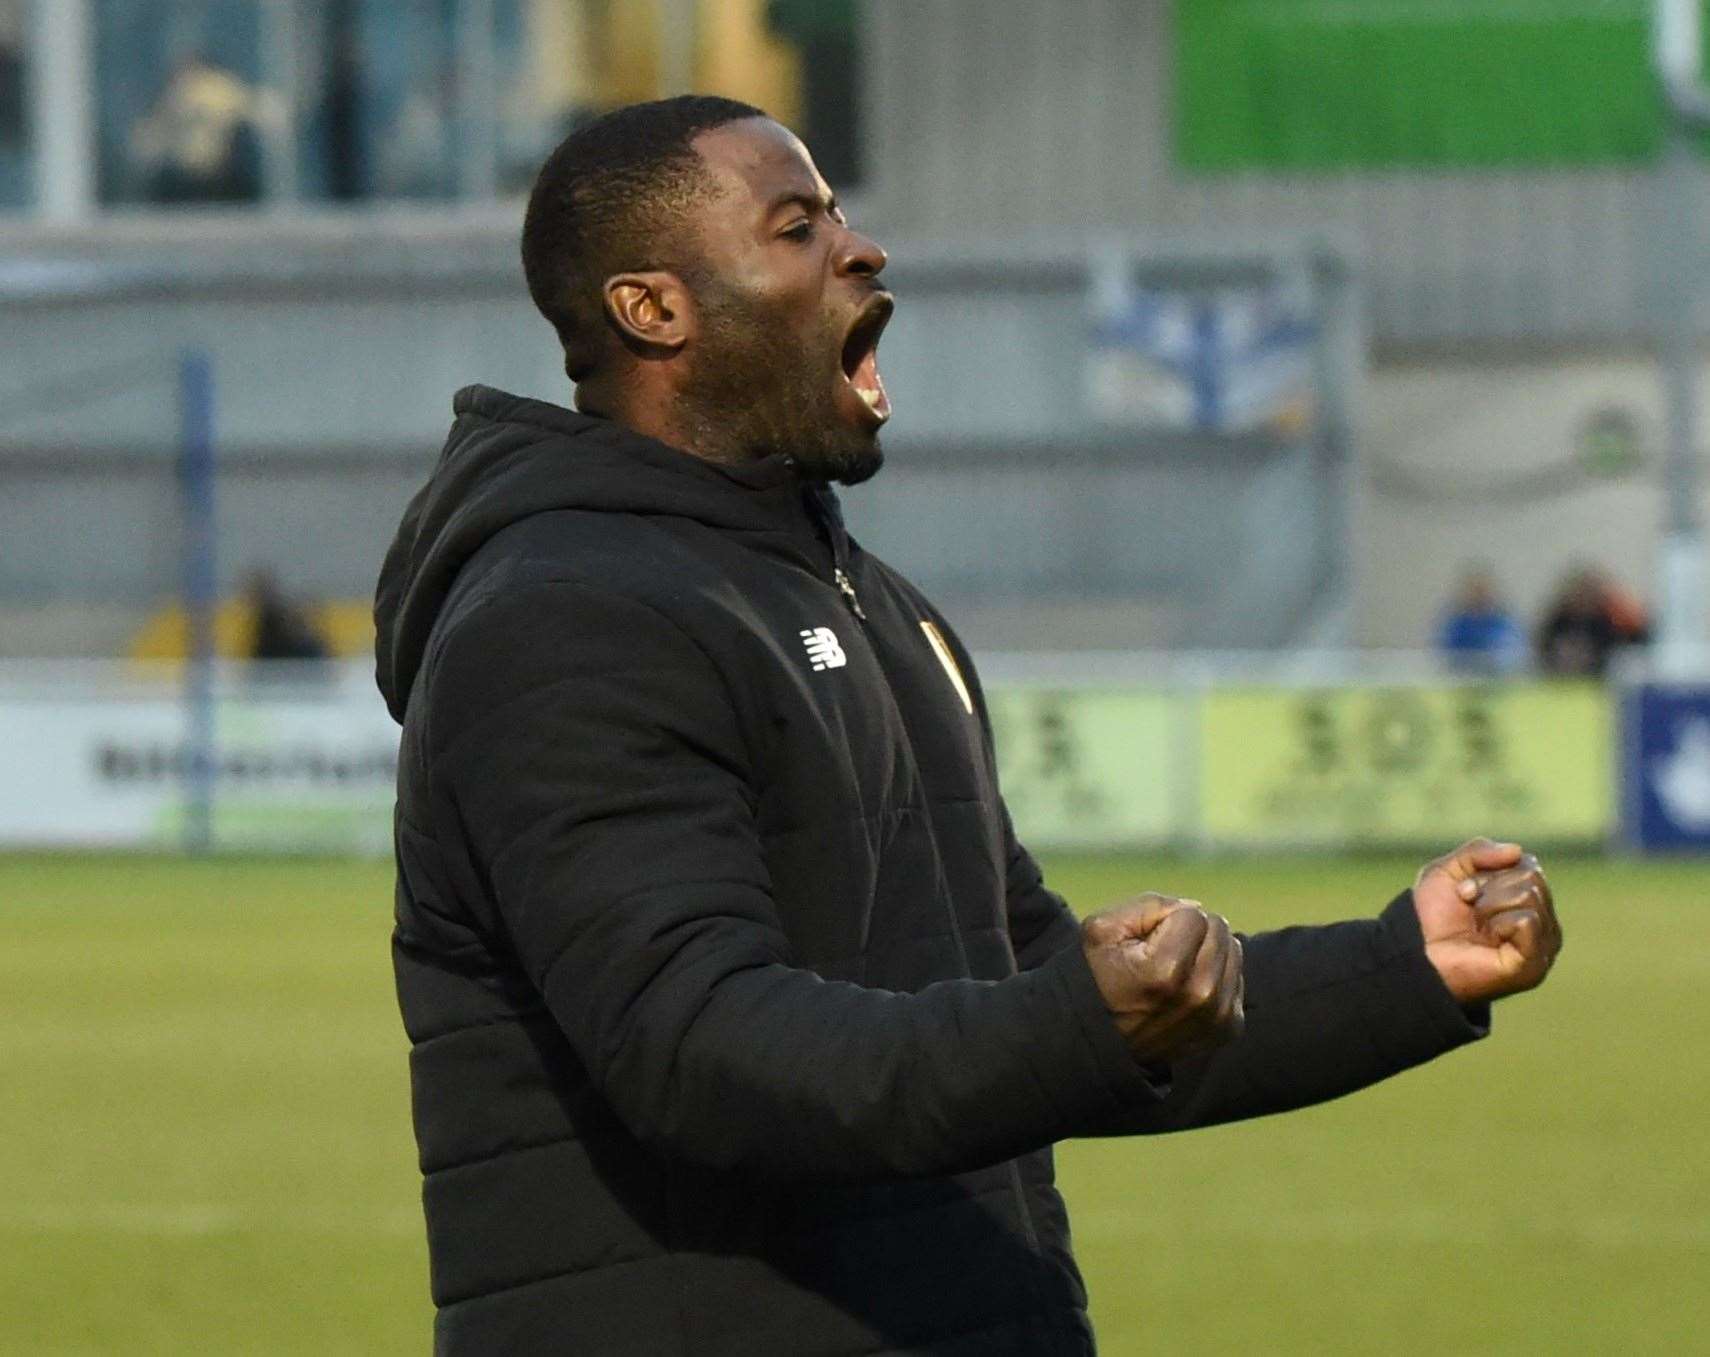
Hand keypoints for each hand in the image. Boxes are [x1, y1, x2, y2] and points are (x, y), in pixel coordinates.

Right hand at [1080, 894, 1244, 1063]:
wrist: (1104, 1041)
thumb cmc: (1101, 977)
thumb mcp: (1104, 929)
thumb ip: (1150, 905)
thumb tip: (1196, 908)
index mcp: (1166, 970)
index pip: (1193, 915)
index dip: (1167, 921)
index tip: (1148, 944)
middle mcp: (1199, 995)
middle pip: (1218, 929)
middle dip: (1192, 932)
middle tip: (1163, 955)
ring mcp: (1219, 1015)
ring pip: (1233, 949)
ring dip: (1207, 951)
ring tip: (1177, 971)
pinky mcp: (1230, 1028)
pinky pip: (1237, 977)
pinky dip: (1216, 976)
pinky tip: (1189, 990)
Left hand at [1413, 838, 1561, 1004]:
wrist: (1414, 952)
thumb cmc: (1431, 916)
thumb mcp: (1448, 870)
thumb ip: (1479, 851)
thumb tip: (1517, 851)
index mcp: (1528, 900)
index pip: (1527, 864)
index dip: (1489, 871)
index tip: (1462, 891)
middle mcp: (1542, 921)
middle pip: (1530, 877)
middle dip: (1488, 887)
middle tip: (1468, 908)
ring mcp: (1542, 945)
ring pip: (1529, 895)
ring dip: (1489, 905)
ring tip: (1476, 926)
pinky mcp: (1533, 964)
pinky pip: (1527, 920)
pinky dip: (1499, 923)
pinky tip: (1488, 940)